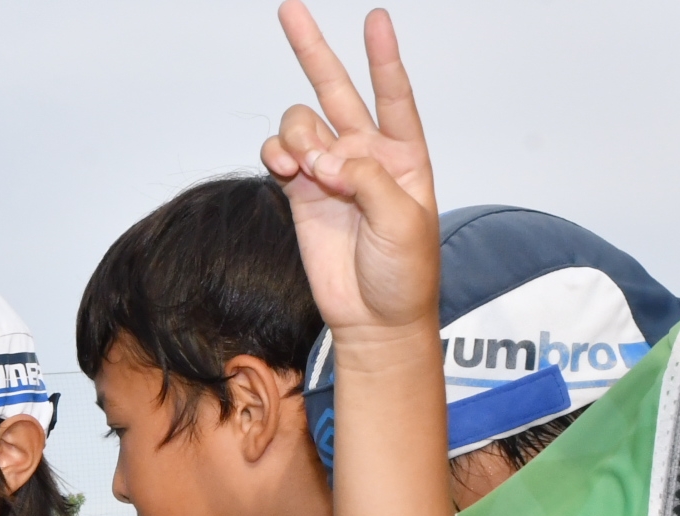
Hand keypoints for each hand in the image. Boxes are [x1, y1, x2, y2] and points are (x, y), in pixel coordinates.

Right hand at [260, 3, 438, 347]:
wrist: (374, 319)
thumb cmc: (404, 274)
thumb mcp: (403, 221)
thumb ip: (368, 179)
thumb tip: (327, 157)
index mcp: (403, 154)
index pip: (393, 94)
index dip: (383, 56)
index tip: (376, 18)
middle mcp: (363, 154)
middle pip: (336, 89)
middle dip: (313, 49)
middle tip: (290, 10)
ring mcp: (329, 172)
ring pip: (301, 124)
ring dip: (298, 137)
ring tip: (309, 171)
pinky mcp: (300, 194)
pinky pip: (278, 156)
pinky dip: (275, 155)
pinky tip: (285, 169)